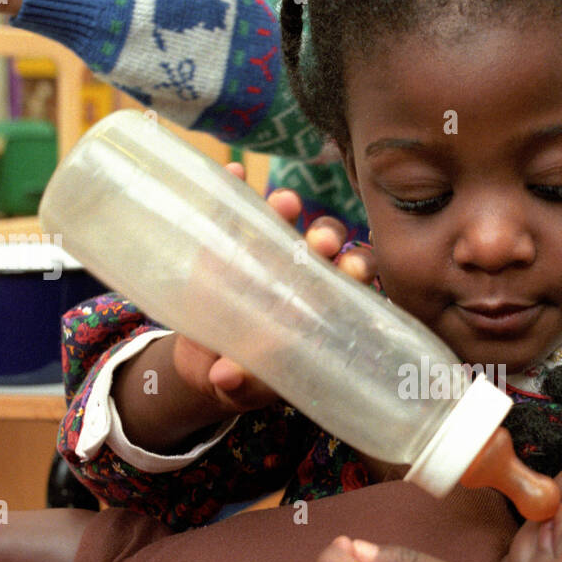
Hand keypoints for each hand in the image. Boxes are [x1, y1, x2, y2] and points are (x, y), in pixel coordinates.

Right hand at [161, 163, 374, 417]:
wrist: (205, 366)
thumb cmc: (237, 381)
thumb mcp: (238, 389)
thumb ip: (240, 386)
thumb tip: (226, 377)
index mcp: (318, 313)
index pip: (349, 287)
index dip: (356, 274)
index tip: (355, 269)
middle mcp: (299, 278)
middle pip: (324, 249)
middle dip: (327, 238)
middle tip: (319, 241)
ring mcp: (264, 256)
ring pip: (286, 224)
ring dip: (287, 209)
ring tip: (284, 203)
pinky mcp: (227, 244)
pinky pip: (234, 212)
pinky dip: (235, 190)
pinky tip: (233, 172)